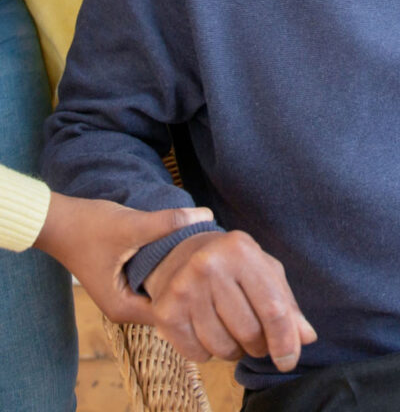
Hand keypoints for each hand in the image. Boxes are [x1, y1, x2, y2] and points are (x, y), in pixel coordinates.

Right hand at [33, 193, 213, 322]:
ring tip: (202, 252)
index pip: (172, 312)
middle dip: (190, 283)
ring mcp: (124, 294)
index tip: (213, 271)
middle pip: (169, 302)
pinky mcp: (125, 278)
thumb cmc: (88, 227)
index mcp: (124, 309)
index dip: (194, 292)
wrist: (57, 220)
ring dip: (179, 273)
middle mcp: (125, 308)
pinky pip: (154, 278)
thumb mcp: (132, 225)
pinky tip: (183, 248)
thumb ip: (168, 223)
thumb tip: (207, 216)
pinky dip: (167, 266)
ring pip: (162, 289)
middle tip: (213, 260)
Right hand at [144, 229, 315, 370]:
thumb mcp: (264, 271)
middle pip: (249, 332)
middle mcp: (210, 266)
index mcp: (241, 251)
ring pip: (223, 348)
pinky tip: (207, 328)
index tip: (289, 360)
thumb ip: (287, 304)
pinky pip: (198, 355)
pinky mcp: (165, 312)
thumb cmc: (233, 264)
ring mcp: (184, 288)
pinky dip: (208, 352)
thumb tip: (307, 338)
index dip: (285, 340)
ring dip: (234, 350)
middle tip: (255, 336)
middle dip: (259, 345)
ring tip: (230, 329)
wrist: (180, 253)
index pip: (272, 308)